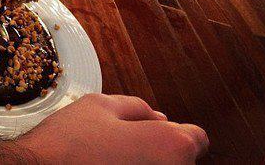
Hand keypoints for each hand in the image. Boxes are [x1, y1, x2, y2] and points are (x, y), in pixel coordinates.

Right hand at [0, 94, 208, 163]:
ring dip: (142, 161)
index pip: (196, 138)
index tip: (156, 130)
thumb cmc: (68, 144)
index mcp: (170, 147)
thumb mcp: (101, 105)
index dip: (174, 128)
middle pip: (177, 157)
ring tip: (107, 159)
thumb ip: (137, 106)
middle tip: (122, 143)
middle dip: (156, 146)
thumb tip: (158, 117)